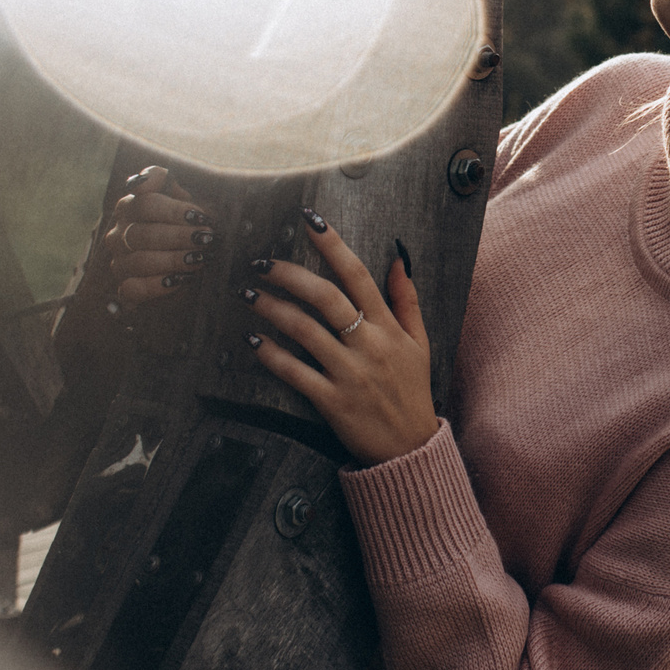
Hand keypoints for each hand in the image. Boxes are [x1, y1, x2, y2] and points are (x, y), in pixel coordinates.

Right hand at [105, 165, 218, 303]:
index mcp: (130, 206)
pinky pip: (134, 288)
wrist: (190, 260)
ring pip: (140, 261)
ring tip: (198, 258)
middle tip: (205, 239)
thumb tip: (141, 181)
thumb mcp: (182, 199)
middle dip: (179, 236)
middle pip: (144, 233)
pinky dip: (158, 284)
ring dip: (173, 260)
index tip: (199, 216)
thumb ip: (164, 182)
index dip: (174, 210)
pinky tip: (179, 279)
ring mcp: (119, 261)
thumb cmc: (186, 224)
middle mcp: (119, 233)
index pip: (146, 203)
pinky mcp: (125, 288)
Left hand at [246, 212, 435, 466]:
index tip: (310, 221)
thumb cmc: (412, 390)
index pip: (359, 275)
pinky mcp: (332, 402)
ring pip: (305, 331)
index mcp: (388, 327)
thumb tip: (399, 258)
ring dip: (273, 310)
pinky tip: (254, 342)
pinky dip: (272, 356)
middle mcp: (369, 346)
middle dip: (290, 274)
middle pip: (326, 298)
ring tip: (249, 296)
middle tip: (261, 263)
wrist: (410, 448)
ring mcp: (349, 374)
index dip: (333, 246)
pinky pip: (296, 373)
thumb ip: (407, 300)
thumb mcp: (420, 342)